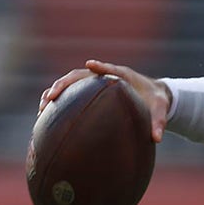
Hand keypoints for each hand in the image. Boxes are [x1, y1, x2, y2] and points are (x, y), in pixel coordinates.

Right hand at [39, 60, 171, 142]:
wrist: (153, 95)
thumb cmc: (156, 101)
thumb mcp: (161, 109)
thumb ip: (160, 121)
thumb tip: (157, 139)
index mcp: (123, 76)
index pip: (110, 69)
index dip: (100, 67)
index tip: (90, 65)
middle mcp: (105, 77)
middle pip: (80, 76)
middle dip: (63, 84)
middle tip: (50, 98)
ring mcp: (95, 83)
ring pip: (70, 84)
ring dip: (54, 92)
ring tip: (41, 110)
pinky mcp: (90, 92)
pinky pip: (71, 95)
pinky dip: (58, 103)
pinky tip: (46, 119)